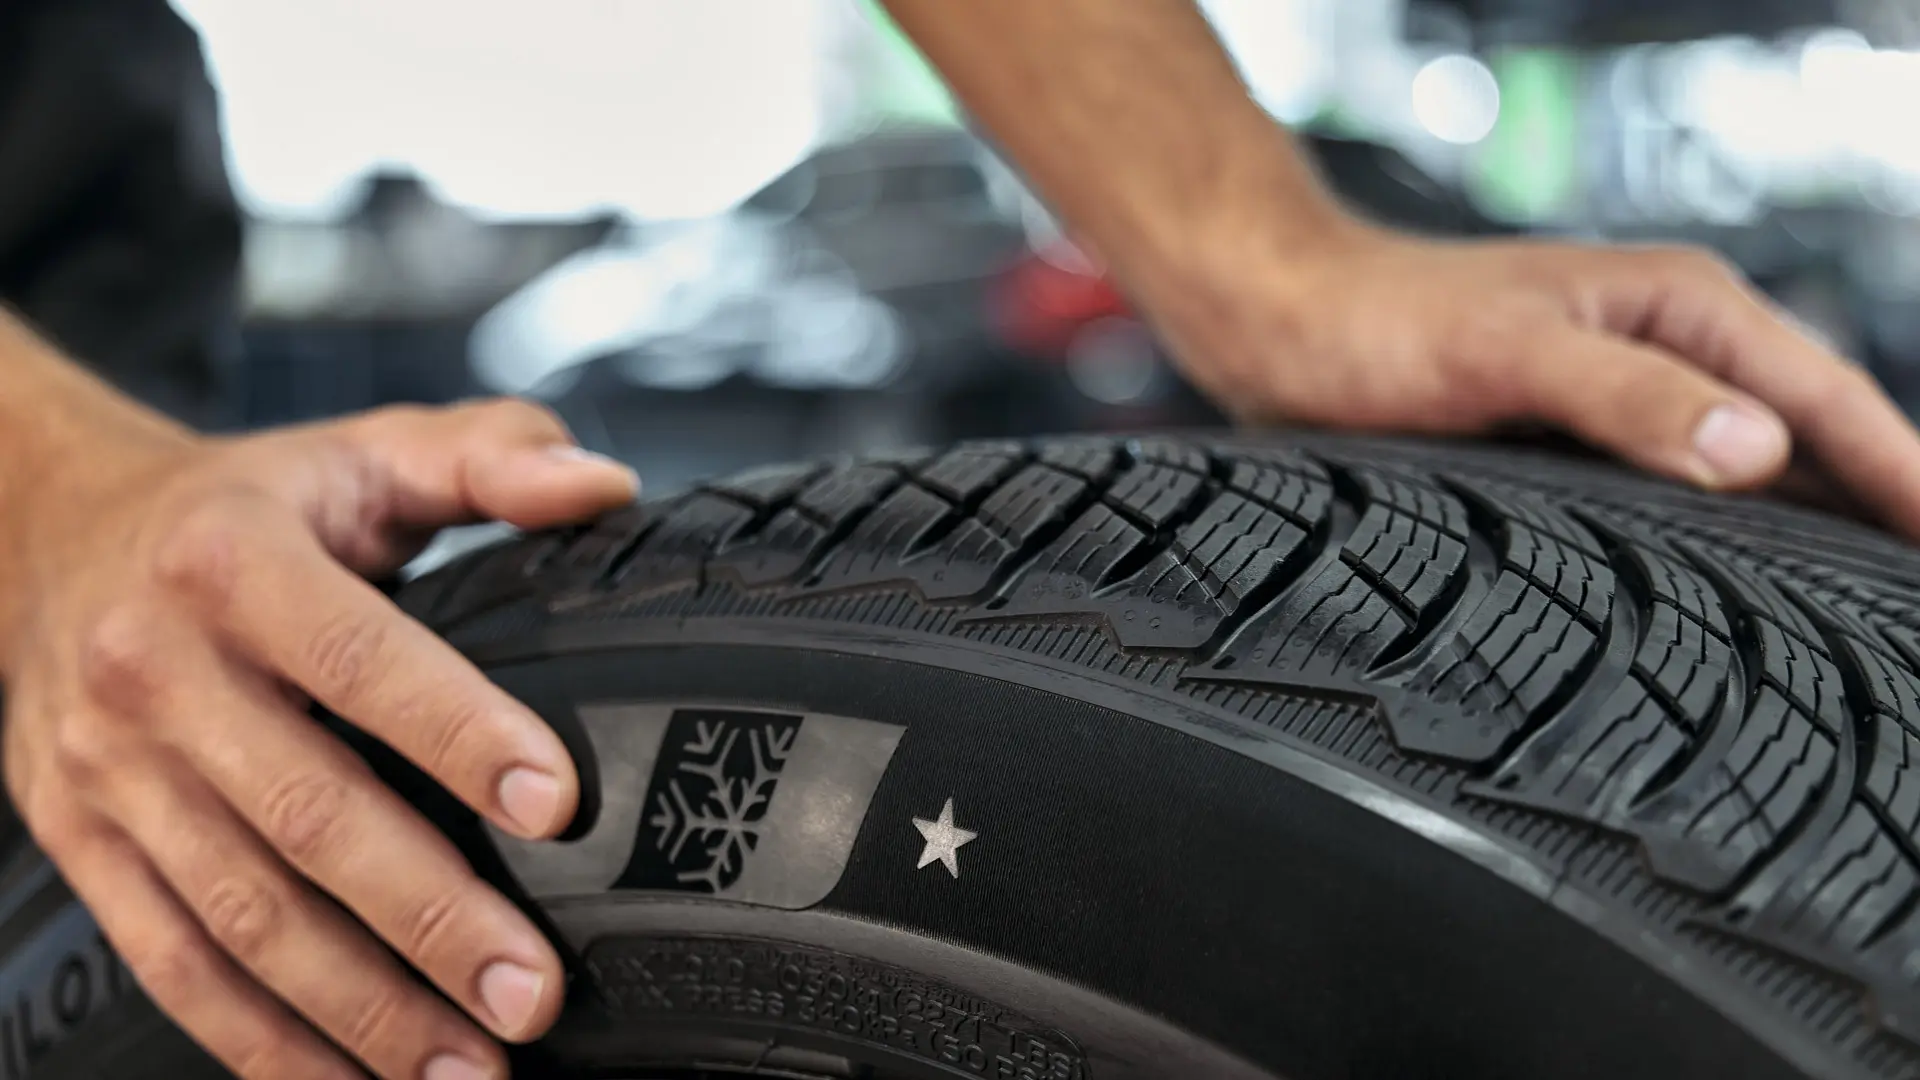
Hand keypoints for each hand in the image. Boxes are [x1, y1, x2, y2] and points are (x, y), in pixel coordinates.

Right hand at [0, 400, 637, 1079]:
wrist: (52, 531)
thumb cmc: (245, 503)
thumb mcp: (361, 450)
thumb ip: (488, 457)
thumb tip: (602, 485)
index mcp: (232, 562)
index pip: (356, 657)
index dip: (457, 732)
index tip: (556, 805)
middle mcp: (156, 672)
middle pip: (303, 815)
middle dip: (428, 917)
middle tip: (532, 993)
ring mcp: (108, 771)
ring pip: (238, 914)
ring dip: (358, 1010)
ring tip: (467, 1069)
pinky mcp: (84, 843)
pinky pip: (171, 962)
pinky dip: (259, 1041)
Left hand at [1144, 222, 1919, 535]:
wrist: (1283, 324)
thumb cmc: (1379, 323)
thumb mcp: (1507, 351)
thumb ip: (1626, 395)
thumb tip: (1758, 450)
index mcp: (1680, 308)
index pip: (1830, 398)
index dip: (1903, 475)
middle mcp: (1667, 349)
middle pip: (1810, 439)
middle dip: (1876, 510)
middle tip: (1912, 600)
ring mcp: (1626, 396)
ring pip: (1750, 471)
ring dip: (1808, 530)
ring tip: (1857, 615)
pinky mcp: (1577, 439)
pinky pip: (1682, 493)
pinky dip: (1727, 537)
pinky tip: (1736, 591)